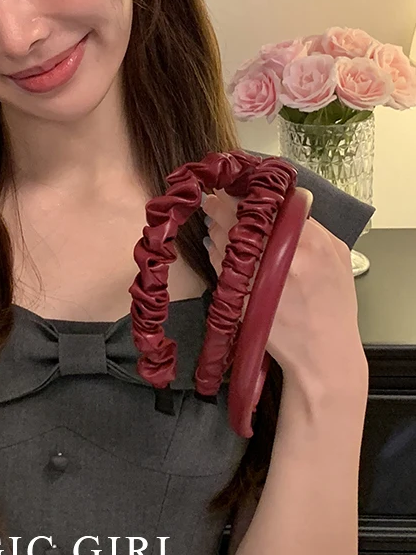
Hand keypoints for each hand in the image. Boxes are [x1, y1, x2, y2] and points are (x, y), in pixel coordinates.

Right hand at [202, 187, 364, 384]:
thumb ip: (226, 259)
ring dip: (269, 216)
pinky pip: (309, 227)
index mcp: (280, 261)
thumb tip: (214, 225)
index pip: (246, 219)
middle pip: (269, 209)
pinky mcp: (340, 247)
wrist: (327, 354)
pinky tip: (281, 240)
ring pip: (290, 215)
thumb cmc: (282, 334)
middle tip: (226, 206)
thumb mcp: (243, 299)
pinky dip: (291, 229)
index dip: (225, 207)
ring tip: (254, 227)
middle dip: (245, 208)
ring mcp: (329, 243)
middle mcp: (309, 245)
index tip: (212, 200)